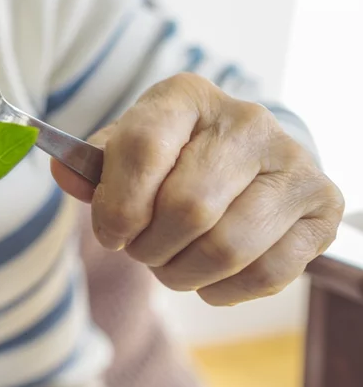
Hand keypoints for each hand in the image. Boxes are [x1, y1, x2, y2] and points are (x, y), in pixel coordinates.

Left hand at [52, 72, 343, 305]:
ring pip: (227, 247)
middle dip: (150, 247)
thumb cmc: (171, 159)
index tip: (110, 233)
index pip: (144, 148)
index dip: (118, 205)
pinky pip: (267, 273)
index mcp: (187, 96)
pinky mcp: (322, 208)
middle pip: (188, 208)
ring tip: (171, 265)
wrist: (244, 159)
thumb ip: (92, 167)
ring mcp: (294, 163)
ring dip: (183, 273)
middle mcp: (248, 121)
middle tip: (142, 250)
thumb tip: (64, 172)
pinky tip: (208, 278)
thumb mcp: (125, 151)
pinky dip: (224, 290)